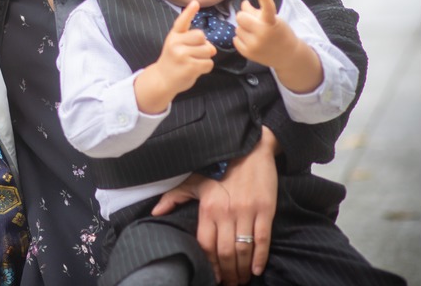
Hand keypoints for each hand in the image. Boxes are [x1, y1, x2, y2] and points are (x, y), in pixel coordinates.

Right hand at [134, 1, 214, 113]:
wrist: (162, 80)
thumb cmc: (173, 61)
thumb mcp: (175, 45)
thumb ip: (190, 40)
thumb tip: (211, 47)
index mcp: (173, 36)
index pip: (182, 21)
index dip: (189, 11)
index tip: (195, 3)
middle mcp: (176, 43)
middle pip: (201, 36)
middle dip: (204, 45)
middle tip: (196, 53)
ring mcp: (182, 55)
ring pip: (208, 50)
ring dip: (205, 57)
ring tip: (194, 62)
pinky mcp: (190, 67)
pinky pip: (208, 63)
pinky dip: (206, 67)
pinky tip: (196, 69)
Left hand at [152, 127, 277, 283]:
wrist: (248, 149)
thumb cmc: (218, 167)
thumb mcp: (193, 181)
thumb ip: (173, 197)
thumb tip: (154, 213)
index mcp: (208, 207)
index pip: (205, 244)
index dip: (209, 263)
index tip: (212, 276)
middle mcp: (226, 212)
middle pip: (225, 251)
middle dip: (227, 272)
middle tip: (230, 284)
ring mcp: (247, 212)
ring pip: (244, 249)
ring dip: (243, 269)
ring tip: (242, 280)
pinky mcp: (265, 210)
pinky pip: (263, 239)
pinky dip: (261, 257)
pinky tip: (257, 269)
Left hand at [234, 0, 294, 67]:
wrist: (288, 56)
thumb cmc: (279, 33)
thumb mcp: (273, 20)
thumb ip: (256, 11)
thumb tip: (243, 3)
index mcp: (272, 23)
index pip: (268, 8)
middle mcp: (263, 34)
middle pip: (240, 17)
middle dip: (244, 17)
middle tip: (252, 20)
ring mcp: (255, 45)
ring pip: (237, 29)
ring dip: (244, 29)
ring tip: (255, 33)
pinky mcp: (248, 53)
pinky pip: (235, 39)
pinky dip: (241, 38)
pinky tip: (252, 41)